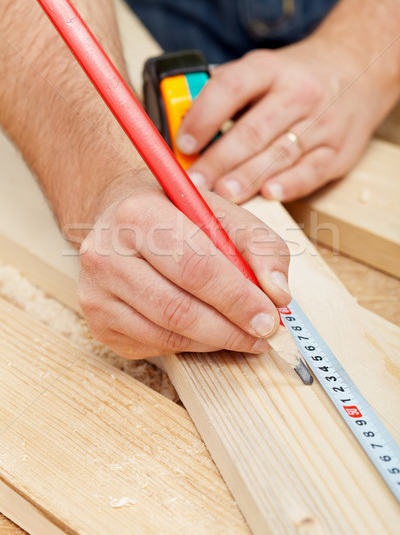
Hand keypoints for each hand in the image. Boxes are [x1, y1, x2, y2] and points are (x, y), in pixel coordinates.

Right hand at [77, 186, 290, 358]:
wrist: (122, 221)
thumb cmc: (176, 216)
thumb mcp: (222, 213)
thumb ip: (260, 246)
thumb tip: (278, 294)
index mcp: (137, 214)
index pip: (195, 266)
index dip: (237, 298)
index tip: (270, 317)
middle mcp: (104, 253)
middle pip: (178, 308)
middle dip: (231, 328)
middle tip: (264, 335)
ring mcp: (95, 292)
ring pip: (167, 333)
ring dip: (215, 341)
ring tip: (244, 335)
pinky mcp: (97, 322)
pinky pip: (154, 345)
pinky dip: (191, 344)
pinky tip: (208, 332)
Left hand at [176, 37, 390, 201]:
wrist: (357, 70)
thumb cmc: (294, 78)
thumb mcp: (261, 70)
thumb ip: (223, 93)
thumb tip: (178, 124)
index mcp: (269, 69)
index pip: (231, 88)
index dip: (204, 116)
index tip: (183, 142)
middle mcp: (298, 94)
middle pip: (254, 131)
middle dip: (220, 160)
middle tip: (195, 182)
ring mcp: (321, 123)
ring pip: (280, 154)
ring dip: (248, 178)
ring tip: (222, 195)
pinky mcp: (337, 150)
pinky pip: (312, 171)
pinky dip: (290, 184)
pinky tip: (268, 194)